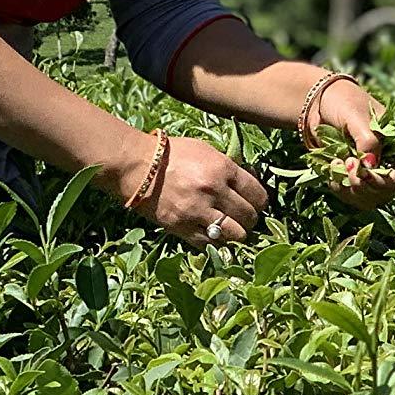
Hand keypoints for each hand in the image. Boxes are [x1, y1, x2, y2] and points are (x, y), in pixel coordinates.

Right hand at [133, 134, 268, 248]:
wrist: (135, 166)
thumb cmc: (171, 154)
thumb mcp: (205, 151)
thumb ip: (229, 166)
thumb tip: (252, 181)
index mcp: (222, 168)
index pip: (258, 194)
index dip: (260, 201)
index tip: (254, 203)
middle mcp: (214, 191)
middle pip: (249, 216)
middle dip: (249, 218)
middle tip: (242, 217)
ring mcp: (198, 212)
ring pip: (235, 235)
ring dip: (235, 233)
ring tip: (229, 228)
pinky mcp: (182, 228)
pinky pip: (210, 243)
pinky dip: (214, 241)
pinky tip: (211, 233)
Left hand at [310, 78, 394, 208]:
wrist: (318, 102)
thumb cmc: (343, 102)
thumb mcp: (357, 116)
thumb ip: (367, 139)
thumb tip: (371, 166)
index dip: (386, 182)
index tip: (365, 174)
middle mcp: (386, 165)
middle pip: (385, 193)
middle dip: (363, 185)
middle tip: (347, 162)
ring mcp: (368, 174)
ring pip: (366, 198)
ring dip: (349, 187)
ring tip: (335, 162)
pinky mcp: (350, 178)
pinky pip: (348, 195)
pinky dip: (338, 186)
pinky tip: (330, 167)